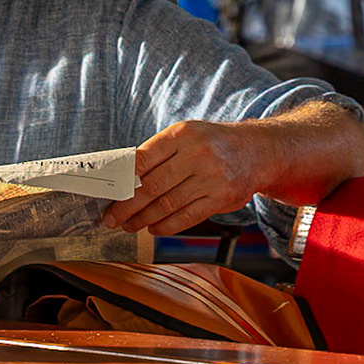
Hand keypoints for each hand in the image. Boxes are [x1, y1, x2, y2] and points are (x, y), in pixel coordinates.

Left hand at [101, 121, 279, 235]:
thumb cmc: (211, 143)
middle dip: (126, 205)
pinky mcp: (221, 198)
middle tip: (111, 218)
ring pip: (167, 204)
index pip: (142, 159)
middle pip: (151, 186)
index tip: (106, 193)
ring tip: (129, 225)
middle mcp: (197, 154)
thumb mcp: (185, 135)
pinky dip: (166, 226)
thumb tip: (122, 177)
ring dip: (143, 219)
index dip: (121, 179)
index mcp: (182, 134)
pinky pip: (187, 217)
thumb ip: (157, 153)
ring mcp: (211, 177)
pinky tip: (153, 228)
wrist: (257, 150)